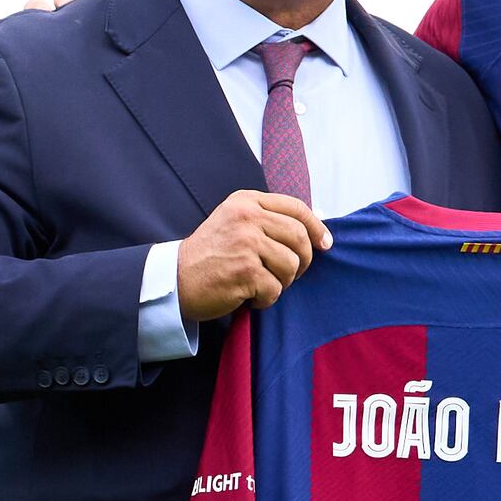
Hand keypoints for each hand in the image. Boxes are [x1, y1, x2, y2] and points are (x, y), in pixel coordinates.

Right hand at [175, 190, 328, 324]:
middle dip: (302, 261)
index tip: (325, 243)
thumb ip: (268, 220)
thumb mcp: (235, 223)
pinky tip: (248, 296)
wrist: (175, 279)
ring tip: (262, 284)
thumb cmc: (210, 255)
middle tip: (290, 274)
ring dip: (282, 282)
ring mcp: (246, 243)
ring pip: (291, 265)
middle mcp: (246, 217)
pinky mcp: (245, 271)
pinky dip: (266, 299)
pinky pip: (275, 289)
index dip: (316, 227)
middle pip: (299, 237)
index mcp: (245, 201)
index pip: (295, 208)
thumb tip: (316, 231)